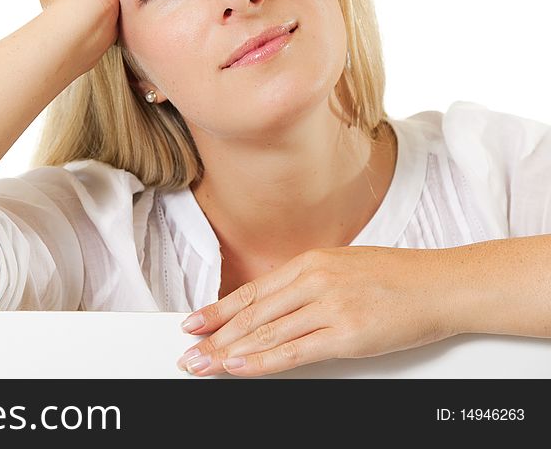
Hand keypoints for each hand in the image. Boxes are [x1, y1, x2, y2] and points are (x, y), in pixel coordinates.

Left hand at [175, 246, 456, 376]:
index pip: (252, 292)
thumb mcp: (342, 266)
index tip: (193, 323)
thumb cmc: (396, 276)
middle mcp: (313, 281)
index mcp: (309, 262)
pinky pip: (295, 351)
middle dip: (215, 335)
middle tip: (189, 352)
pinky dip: (262, 361)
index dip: (217, 310)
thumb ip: (306, 282)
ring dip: (230, 351)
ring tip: (204, 365)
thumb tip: (273, 302)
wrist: (440, 285)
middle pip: (252, 314)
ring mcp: (329, 306)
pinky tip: (240, 367)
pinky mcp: (346, 334)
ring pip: (267, 332)